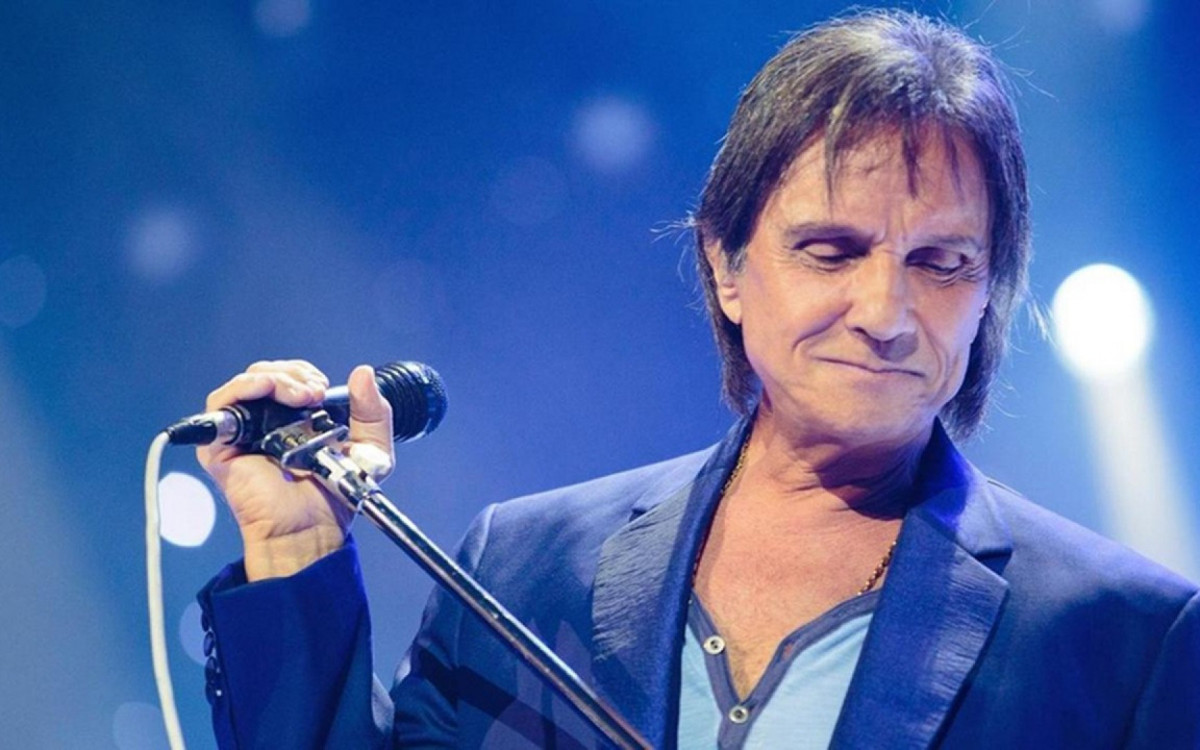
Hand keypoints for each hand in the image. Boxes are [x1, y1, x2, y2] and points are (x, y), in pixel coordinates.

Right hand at [196, 360, 394, 580]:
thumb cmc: (334, 496)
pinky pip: (220, 404)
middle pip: (267, 372)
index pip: (290, 376)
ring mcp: (241, 433)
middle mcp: (266, 422)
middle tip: (315, 392)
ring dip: (276, 378)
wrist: (312, 528)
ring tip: (301, 396)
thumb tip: (363, 374)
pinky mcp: (220, 447)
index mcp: (294, 419)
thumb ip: (373, 411)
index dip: (304, 372)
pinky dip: (243, 388)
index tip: (324, 386)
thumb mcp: (369, 449)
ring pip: (247, 382)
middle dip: (294, 374)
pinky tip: (266, 390)